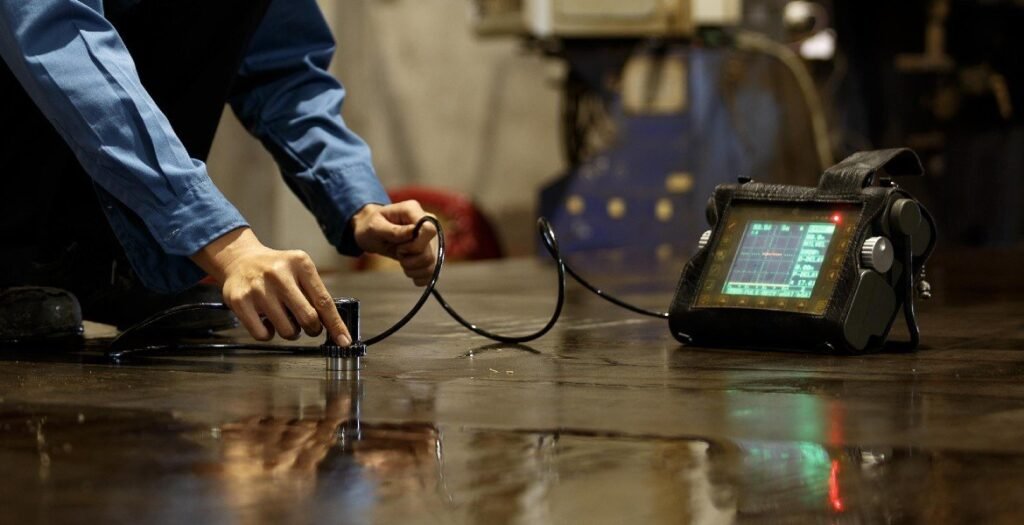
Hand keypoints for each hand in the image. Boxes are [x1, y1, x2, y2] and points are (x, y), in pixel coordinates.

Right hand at [191, 227, 350, 345]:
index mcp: (300, 264)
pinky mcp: (240, 301)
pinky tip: (268, 321)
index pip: (324, 301)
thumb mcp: (300, 270)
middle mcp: (279, 274)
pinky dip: (270, 334)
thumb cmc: (277, 270)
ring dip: (291, 332)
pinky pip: (264, 335)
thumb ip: (315, 293)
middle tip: (310, 327)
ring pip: (287, 330)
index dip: (336, 324)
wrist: (240, 260)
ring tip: (285, 319)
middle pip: (308, 318)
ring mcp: (258, 288)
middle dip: (313, 329)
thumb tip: (335, 326)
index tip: (344, 340)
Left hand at [351, 201, 438, 285]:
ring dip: (413, 269)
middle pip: (430, 253)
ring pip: (431, 265)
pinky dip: (419, 276)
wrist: (373, 232)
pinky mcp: (431, 252)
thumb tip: (413, 232)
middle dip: (410, 260)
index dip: (415, 245)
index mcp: (414, 211)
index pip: (429, 230)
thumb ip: (393, 230)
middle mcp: (429, 224)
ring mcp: (432, 239)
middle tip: (398, 252)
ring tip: (402, 260)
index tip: (400, 247)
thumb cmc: (371, 226)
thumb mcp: (375, 227)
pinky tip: (409, 270)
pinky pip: (432, 272)